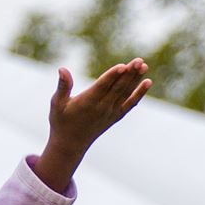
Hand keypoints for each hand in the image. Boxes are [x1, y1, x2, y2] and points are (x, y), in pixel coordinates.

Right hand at [38, 59, 152, 191]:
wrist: (71, 144)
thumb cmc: (61, 121)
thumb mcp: (57, 103)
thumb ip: (62, 86)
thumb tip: (62, 69)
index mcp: (87, 102)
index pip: (103, 87)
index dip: (113, 76)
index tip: (123, 66)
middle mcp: (102, 107)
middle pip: (118, 88)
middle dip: (129, 74)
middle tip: (139, 60)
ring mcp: (111, 112)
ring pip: (126, 93)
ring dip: (136, 79)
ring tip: (144, 65)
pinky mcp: (116, 115)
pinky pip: (130, 103)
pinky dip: (139, 93)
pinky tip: (147, 82)